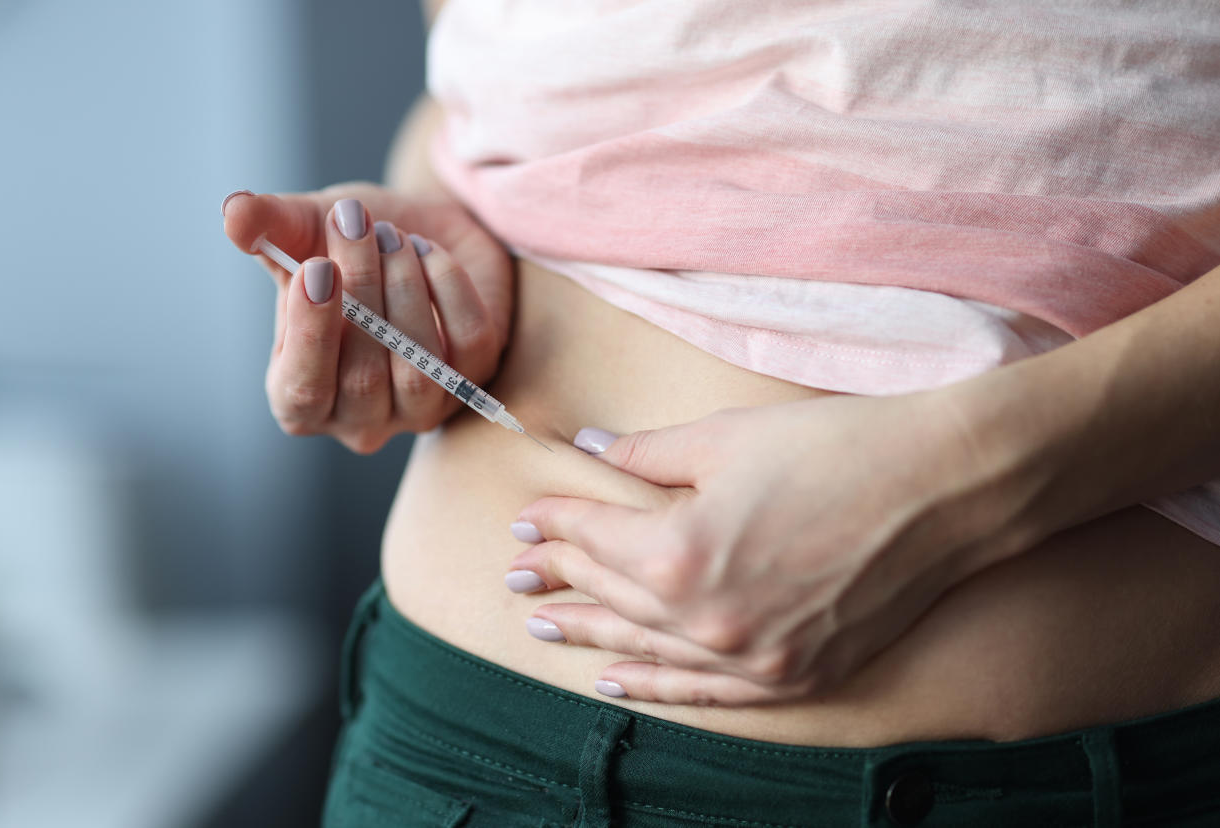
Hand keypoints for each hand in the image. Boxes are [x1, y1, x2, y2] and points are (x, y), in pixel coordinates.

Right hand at [222, 185, 512, 451]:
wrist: (420, 231)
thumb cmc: (351, 246)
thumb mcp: (305, 228)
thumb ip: (268, 226)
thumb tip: (234, 215)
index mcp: (302, 397)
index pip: (301, 393)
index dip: (310, 335)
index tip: (317, 267)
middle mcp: (362, 418)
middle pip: (363, 377)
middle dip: (362, 289)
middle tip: (354, 220)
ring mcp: (422, 408)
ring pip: (419, 368)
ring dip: (405, 289)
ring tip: (392, 234)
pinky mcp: (474, 382)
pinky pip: (469, 344)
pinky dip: (450, 288)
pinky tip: (429, 251)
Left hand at [509, 392, 1025, 704]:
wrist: (944, 486)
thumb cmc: (835, 447)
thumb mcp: (725, 438)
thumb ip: (644, 455)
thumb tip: (589, 449)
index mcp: (679, 552)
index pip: (592, 539)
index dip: (553, 523)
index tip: (528, 516)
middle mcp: (705, 618)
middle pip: (609, 595)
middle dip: (559, 577)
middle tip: (518, 571)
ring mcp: (750, 657)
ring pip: (645, 648)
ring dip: (590, 635)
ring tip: (542, 625)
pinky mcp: (792, 675)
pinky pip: (702, 692)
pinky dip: (654, 687)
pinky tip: (614, 682)